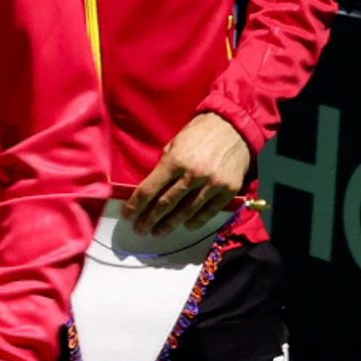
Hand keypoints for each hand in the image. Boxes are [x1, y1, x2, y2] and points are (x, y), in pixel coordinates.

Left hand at [124, 112, 252, 236]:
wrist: (233, 128)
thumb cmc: (198, 133)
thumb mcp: (174, 144)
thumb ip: (164, 165)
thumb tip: (153, 186)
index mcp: (174, 161)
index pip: (149, 189)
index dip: (136, 205)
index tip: (127, 215)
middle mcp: (192, 175)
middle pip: (166, 204)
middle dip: (150, 219)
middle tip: (140, 230)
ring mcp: (212, 184)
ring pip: (187, 211)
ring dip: (171, 224)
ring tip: (158, 232)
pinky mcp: (228, 190)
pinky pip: (209, 211)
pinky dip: (196, 221)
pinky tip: (186, 226)